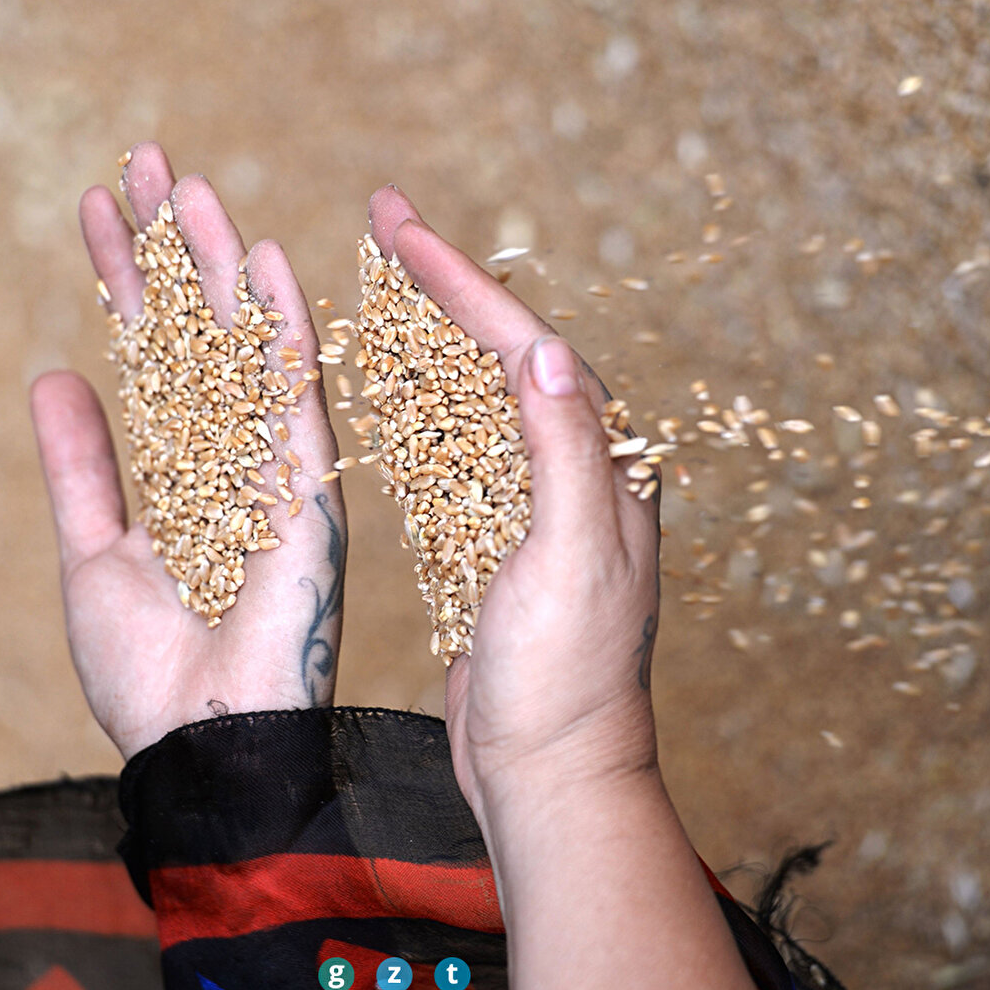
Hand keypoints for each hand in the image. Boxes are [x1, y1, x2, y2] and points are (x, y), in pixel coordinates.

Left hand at [30, 143, 345, 759]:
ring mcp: (272, 468)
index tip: (96, 208)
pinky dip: (282, 328)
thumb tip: (54, 373)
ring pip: (243, 346)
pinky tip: (264, 257)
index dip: (124, 281)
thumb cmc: (146, 674)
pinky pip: (297, 398)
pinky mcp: (309, 490)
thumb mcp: (91, 552)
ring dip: (216, 265)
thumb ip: (81, 465)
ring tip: (182, 182)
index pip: (151, 351)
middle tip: (143, 158)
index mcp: (182, 470)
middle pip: (199, 331)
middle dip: (168, 248)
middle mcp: (231, 455)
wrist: (201, 747)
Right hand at [368, 187, 659, 828]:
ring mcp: (536, 498)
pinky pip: (458, 444)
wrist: (549, 770)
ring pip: (478, 391)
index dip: (460, 282)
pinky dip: (423, 399)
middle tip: (385, 219)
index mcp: (604, 462)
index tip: (398, 227)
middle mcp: (576, 467)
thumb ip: (565, 453)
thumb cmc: (566, 679)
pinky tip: (395, 377)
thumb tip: (548, 349)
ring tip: (385, 277)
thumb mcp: (570, 561)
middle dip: (443, 283)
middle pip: (504, 351)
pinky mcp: (497, 532)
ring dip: (432, 330)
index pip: (528, 346)